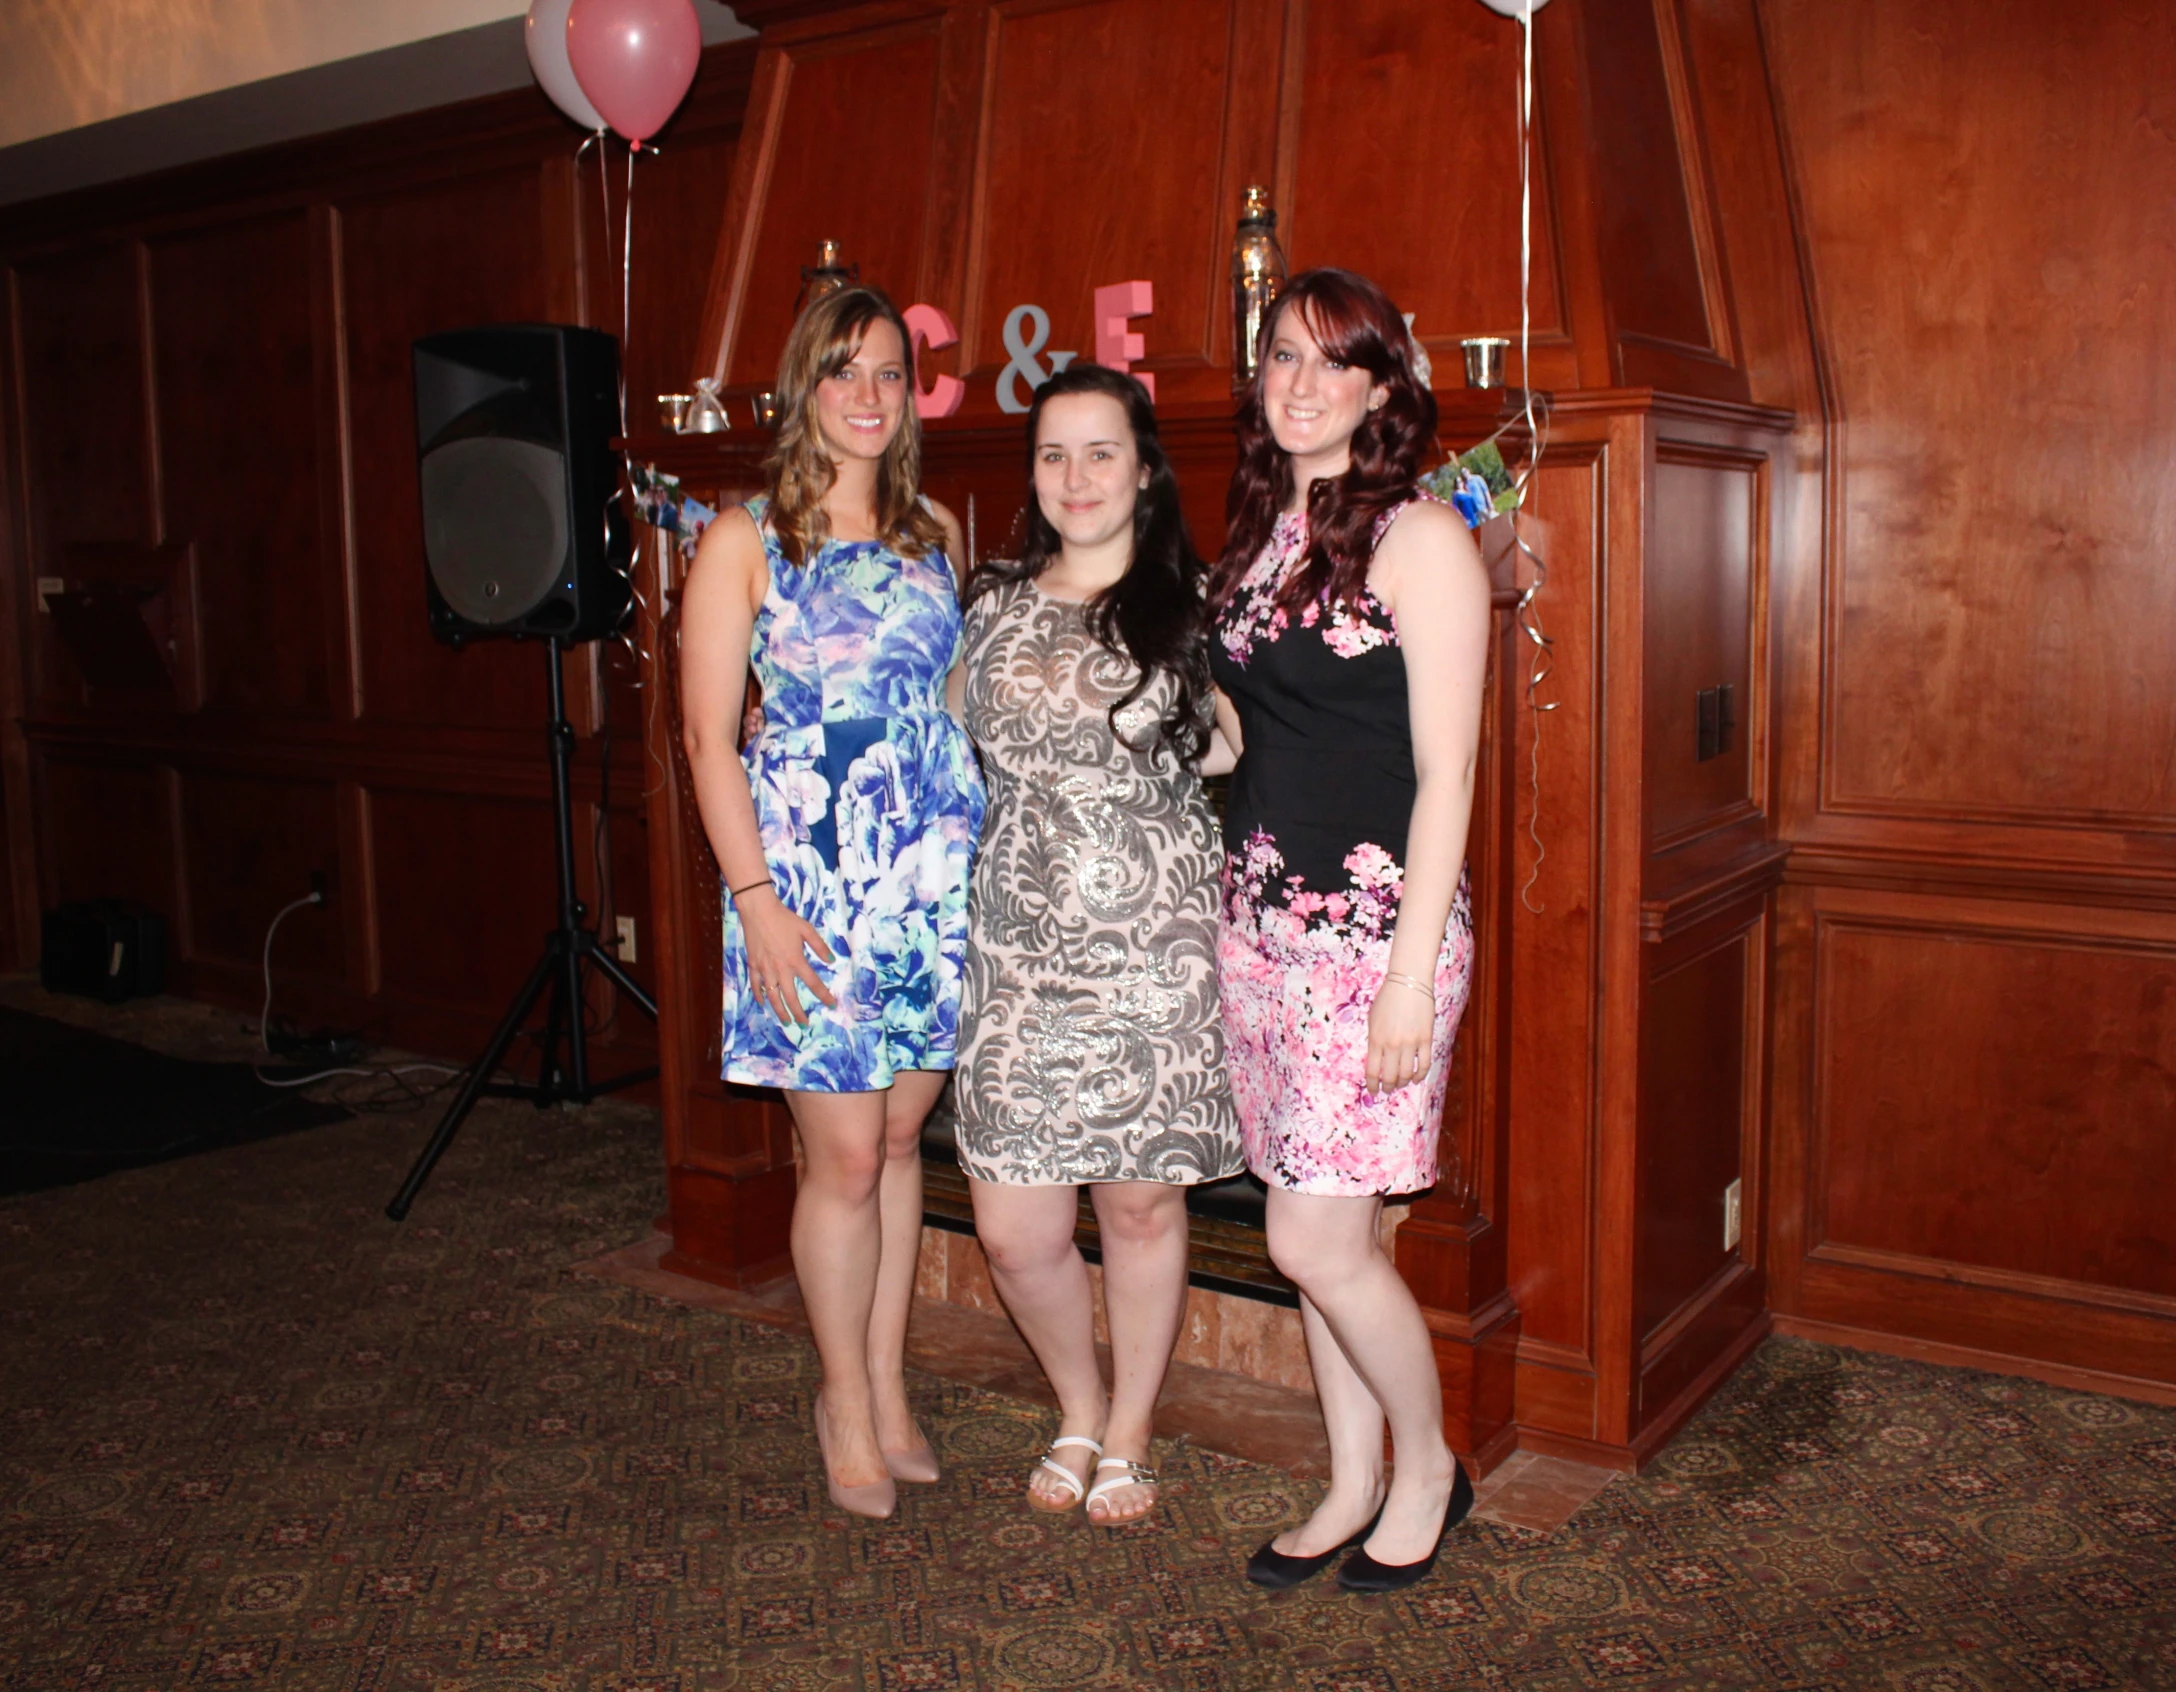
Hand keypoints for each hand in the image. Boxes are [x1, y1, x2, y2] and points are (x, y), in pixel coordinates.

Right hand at [735, 888, 836, 1024]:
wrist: (758, 910)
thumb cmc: (784, 918)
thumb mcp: (806, 929)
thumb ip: (820, 947)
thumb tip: (832, 961)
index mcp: (796, 960)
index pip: (813, 983)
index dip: (824, 995)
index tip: (832, 1004)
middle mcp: (780, 968)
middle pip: (791, 997)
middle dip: (799, 1013)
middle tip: (804, 1024)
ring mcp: (765, 968)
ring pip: (772, 996)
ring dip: (780, 1011)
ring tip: (786, 1022)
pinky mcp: (753, 965)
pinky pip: (756, 985)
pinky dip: (760, 996)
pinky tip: (764, 1003)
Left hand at [1364, 972, 1435, 1093]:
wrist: (1408, 982)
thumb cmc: (1387, 999)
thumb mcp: (1372, 1020)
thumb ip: (1374, 1041)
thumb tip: (1377, 1062)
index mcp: (1375, 1039)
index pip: (1372, 1071)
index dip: (1372, 1086)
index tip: (1373, 1092)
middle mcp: (1392, 1044)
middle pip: (1390, 1077)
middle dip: (1388, 1087)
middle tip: (1387, 1089)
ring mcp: (1410, 1042)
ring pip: (1407, 1074)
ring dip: (1403, 1083)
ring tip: (1401, 1084)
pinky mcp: (1426, 1039)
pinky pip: (1424, 1064)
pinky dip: (1420, 1075)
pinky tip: (1416, 1078)